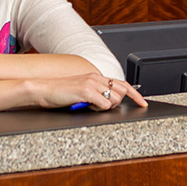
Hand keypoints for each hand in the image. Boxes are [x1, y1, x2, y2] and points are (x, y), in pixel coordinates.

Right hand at [30, 73, 147, 110]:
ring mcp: (91, 83)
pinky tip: (86, 106)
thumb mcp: (81, 93)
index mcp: (96, 77)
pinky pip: (103, 104)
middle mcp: (95, 77)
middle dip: (116, 104)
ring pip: (113, 100)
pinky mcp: (85, 90)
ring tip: (89, 105)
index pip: (122, 84)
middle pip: (121, 93)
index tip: (143, 103)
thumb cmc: (60, 93)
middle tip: (100, 106)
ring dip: (105, 107)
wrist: (43, 90)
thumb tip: (107, 104)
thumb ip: (96, 95)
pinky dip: (97, 108)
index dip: (135, 94)